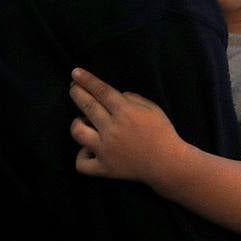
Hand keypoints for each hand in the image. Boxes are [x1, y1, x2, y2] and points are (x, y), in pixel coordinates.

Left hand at [68, 67, 188, 185]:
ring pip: (78, 132)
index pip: (101, 91)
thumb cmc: (162, 132)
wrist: (167, 163)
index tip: (75, 72)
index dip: (87, 80)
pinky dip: (82, 155)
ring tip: (82, 121)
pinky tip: (88, 150)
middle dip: (77, 93)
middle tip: (73, 87)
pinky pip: (81, 163)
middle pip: (87, 106)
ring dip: (77, 123)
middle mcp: (112, 129)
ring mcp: (105, 149)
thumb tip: (117, 96)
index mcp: (126, 112)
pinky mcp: (103, 168)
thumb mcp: (153, 109)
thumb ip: (134, 99)